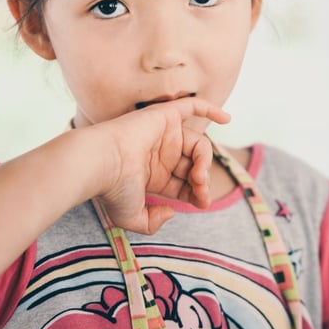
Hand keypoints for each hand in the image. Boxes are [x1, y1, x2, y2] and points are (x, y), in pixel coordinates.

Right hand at [88, 96, 230, 234]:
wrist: (102, 164)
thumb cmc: (113, 189)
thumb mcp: (131, 217)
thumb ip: (152, 222)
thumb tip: (172, 211)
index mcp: (153, 175)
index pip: (186, 184)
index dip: (198, 194)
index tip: (201, 204)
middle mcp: (159, 154)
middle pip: (194, 166)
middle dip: (202, 180)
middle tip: (201, 190)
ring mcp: (162, 134)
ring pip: (198, 145)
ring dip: (205, 161)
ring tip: (199, 175)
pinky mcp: (164, 116)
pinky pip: (192, 106)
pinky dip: (210, 109)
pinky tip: (227, 119)